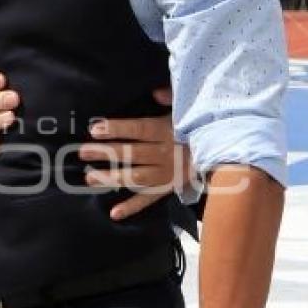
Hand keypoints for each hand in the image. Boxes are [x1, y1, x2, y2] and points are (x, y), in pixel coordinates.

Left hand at [78, 86, 194, 219]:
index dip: (117, 129)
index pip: (139, 129)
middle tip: (83, 153)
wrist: (225, 153)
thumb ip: (172, 98)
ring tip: (90, 179)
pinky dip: (132, 207)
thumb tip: (155, 93)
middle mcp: (164, 153)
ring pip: (136, 177)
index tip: (95, 129)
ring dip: (113, 178)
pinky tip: (114, 213)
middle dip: (106, 153)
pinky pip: (149, 199)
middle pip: (131, 153)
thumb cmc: (199, 128)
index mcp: (166, 131)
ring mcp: (165, 173)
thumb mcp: (188, 109)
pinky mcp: (168, 188)